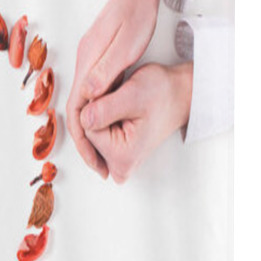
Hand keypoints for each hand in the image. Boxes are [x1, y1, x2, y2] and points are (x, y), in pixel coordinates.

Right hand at [67, 0, 167, 176]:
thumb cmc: (137, 12)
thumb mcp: (126, 44)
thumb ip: (106, 70)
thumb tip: (88, 95)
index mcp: (87, 60)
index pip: (76, 108)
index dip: (83, 139)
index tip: (93, 160)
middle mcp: (83, 60)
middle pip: (76, 109)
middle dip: (85, 142)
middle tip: (99, 166)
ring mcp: (89, 58)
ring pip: (83, 102)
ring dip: (91, 130)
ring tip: (103, 153)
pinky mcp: (98, 56)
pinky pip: (91, 92)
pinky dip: (96, 113)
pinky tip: (107, 124)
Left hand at [80, 62, 192, 182]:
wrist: (178, 95)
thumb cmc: (162, 93)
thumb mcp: (134, 94)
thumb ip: (105, 109)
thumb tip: (82, 119)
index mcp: (122, 157)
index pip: (86, 125)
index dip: (98, 104)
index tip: (118, 96)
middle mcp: (118, 167)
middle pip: (86, 132)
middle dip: (98, 110)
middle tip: (123, 99)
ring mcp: (116, 164)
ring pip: (90, 131)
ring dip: (100, 113)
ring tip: (124, 104)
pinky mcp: (114, 156)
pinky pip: (96, 134)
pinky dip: (104, 119)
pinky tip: (121, 112)